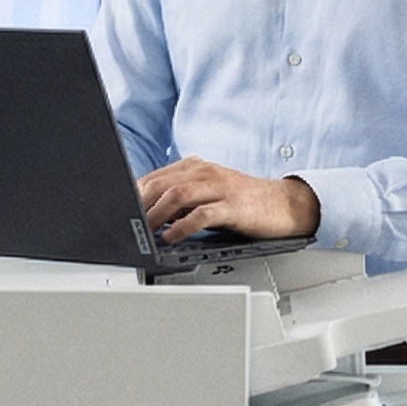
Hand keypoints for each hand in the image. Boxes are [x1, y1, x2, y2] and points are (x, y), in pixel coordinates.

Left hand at [138, 157, 320, 242]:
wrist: (285, 204)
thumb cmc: (243, 202)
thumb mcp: (207, 195)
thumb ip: (179, 201)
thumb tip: (147, 215)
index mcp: (195, 167)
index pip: (154, 178)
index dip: (133, 197)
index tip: (121, 214)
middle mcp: (205, 172)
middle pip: (160, 185)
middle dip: (140, 207)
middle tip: (130, 228)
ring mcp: (220, 187)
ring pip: (177, 195)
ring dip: (156, 216)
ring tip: (146, 233)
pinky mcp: (234, 206)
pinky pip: (202, 214)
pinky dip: (182, 227)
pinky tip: (172, 238)